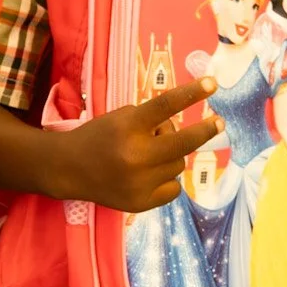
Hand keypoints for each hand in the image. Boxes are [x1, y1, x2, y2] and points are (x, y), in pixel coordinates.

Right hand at [60, 79, 223, 215]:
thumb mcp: (120, 117)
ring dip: (171, 155)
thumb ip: (151, 120)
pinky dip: (167, 179)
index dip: (191, 93)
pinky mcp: (141, 203)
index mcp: (128, 127)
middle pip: (184, 142)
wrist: (68, 169)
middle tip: (218, 123)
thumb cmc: (98, 137)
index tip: (213, 83)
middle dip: (205, 131)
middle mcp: (136, 155)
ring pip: (179, 164)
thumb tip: (186, 129)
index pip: (165, 105)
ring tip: (149, 154)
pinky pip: (174, 188)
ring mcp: (139, 182)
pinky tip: (149, 175)